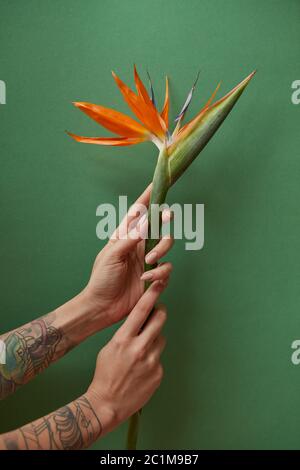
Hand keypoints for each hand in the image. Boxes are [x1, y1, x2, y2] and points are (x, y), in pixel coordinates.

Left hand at [83, 184, 172, 326]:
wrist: (102, 306)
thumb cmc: (101, 279)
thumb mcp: (112, 255)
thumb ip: (130, 238)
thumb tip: (145, 220)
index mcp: (125, 236)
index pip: (139, 212)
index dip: (148, 198)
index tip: (157, 183)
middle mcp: (139, 245)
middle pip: (158, 224)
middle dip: (165, 219)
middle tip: (167, 217)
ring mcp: (148, 260)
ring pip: (166, 244)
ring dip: (161, 249)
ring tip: (148, 261)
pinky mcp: (155, 276)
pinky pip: (167, 268)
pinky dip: (159, 272)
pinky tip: (147, 278)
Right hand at [86, 281, 166, 432]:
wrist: (108, 403)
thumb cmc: (105, 374)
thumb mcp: (110, 348)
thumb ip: (126, 334)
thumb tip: (140, 321)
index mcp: (123, 340)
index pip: (140, 312)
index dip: (151, 295)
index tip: (159, 285)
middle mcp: (139, 348)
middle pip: (159, 320)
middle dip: (160, 312)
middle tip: (158, 312)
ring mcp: (151, 361)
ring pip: (160, 338)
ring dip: (155, 339)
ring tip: (142, 351)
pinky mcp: (158, 373)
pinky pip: (159, 358)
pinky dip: (153, 359)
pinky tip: (142, 369)